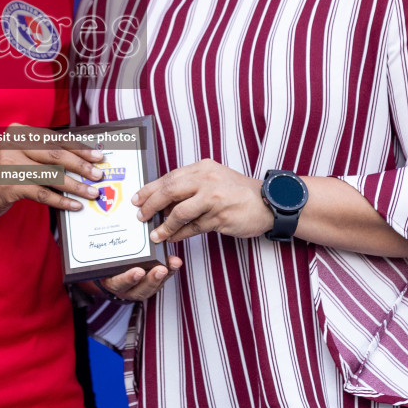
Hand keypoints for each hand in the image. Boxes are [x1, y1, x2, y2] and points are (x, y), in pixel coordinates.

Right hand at [0, 124, 105, 219]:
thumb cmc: (6, 173)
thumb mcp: (22, 155)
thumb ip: (45, 153)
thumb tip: (83, 160)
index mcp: (18, 132)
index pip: (55, 138)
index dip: (79, 147)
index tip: (97, 156)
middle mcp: (12, 144)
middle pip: (55, 154)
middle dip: (80, 165)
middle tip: (97, 175)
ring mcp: (9, 164)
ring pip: (51, 175)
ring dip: (75, 186)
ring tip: (90, 192)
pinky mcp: (9, 185)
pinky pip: (42, 193)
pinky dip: (61, 200)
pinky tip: (74, 205)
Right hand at [91, 255, 182, 301]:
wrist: (111, 273)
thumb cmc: (109, 262)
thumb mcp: (108, 257)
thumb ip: (114, 248)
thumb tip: (114, 226)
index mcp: (112, 282)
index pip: (119, 283)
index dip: (129, 278)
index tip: (139, 271)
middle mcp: (126, 290)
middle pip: (140, 289)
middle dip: (152, 279)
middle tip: (161, 269)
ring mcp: (138, 290)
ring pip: (153, 287)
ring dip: (164, 275)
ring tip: (173, 264)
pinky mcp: (150, 286)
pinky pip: (161, 282)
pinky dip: (170, 271)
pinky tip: (175, 263)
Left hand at [134, 159, 271, 243]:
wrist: (269, 203)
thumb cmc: (239, 192)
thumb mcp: (214, 179)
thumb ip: (191, 185)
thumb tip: (162, 200)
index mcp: (203, 168)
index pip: (170, 177)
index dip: (150, 189)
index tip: (138, 199)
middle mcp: (207, 180)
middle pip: (170, 191)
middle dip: (151, 205)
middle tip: (141, 216)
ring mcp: (214, 198)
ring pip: (179, 212)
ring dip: (164, 225)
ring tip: (155, 234)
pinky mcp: (220, 217)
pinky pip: (193, 227)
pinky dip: (180, 234)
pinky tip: (172, 238)